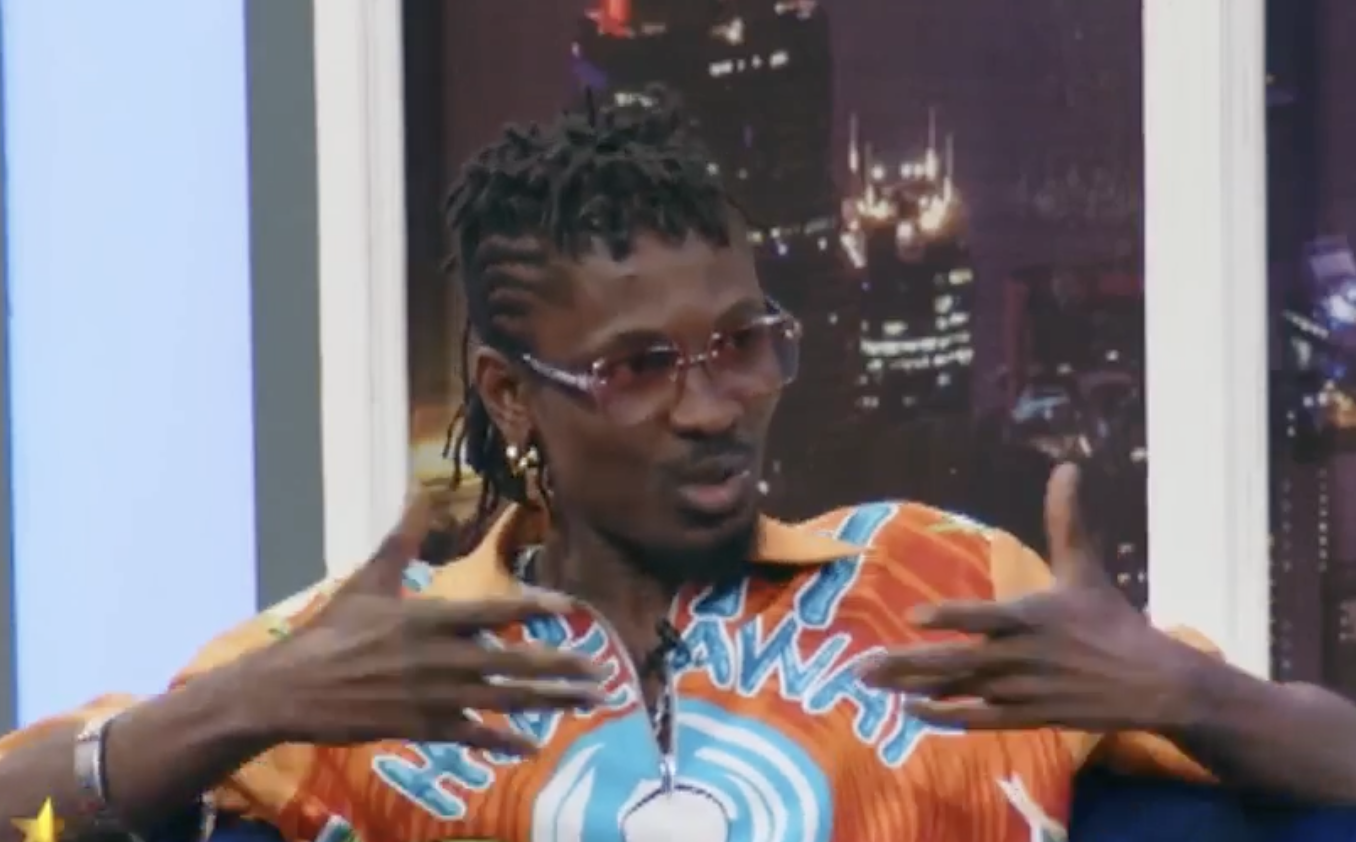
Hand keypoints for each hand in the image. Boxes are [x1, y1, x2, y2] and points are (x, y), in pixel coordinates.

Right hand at [254, 494, 603, 753]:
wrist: (290, 688)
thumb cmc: (330, 632)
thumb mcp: (368, 580)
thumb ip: (403, 540)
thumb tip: (420, 493)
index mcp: (430, 617)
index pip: (497, 610)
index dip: (538, 608)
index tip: (573, 610)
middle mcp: (440, 657)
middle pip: (513, 661)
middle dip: (560, 668)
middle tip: (600, 671)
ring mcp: (433, 695)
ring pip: (503, 699)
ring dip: (548, 701)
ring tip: (585, 701)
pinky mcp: (420, 727)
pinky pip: (471, 734)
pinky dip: (504, 740)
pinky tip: (533, 743)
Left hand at [859, 464, 1191, 731]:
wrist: (1152, 683)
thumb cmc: (1112, 621)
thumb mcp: (1086, 568)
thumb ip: (1066, 520)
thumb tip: (1067, 467)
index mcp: (1033, 617)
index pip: (986, 617)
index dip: (951, 616)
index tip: (914, 615)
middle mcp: (1021, 657)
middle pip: (957, 661)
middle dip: (907, 663)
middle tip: (862, 664)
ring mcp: (1021, 691)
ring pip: (958, 691)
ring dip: (913, 688)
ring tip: (872, 683)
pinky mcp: (1026, 716)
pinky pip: (978, 719)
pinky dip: (944, 717)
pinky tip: (910, 710)